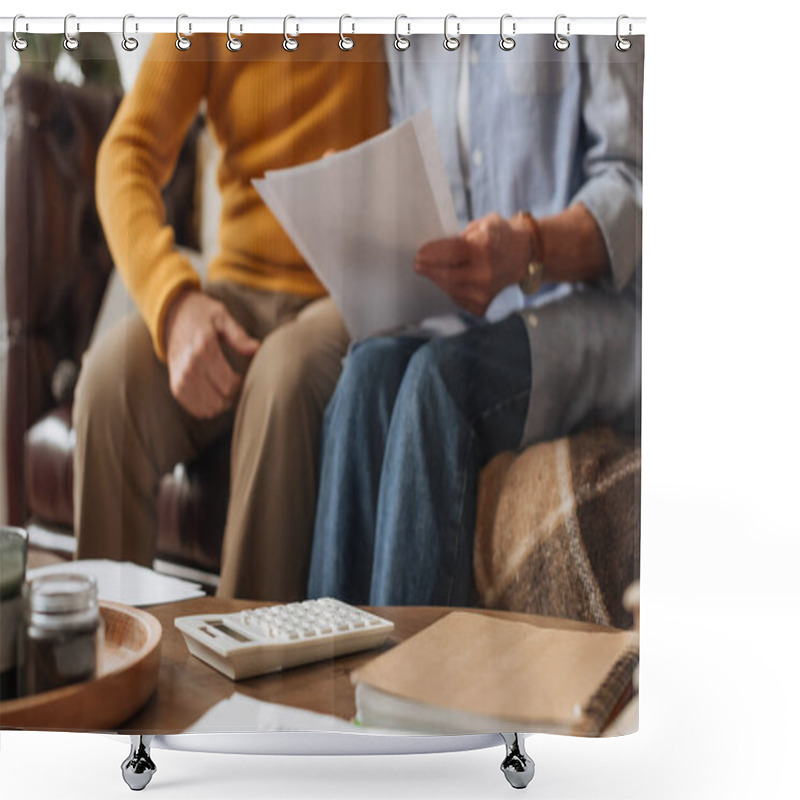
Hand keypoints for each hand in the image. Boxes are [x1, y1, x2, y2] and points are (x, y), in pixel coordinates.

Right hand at [164, 289, 259, 418]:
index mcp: (203, 350)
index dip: (242, 384)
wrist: (171, 316)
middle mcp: (189, 368)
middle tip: (235, 382)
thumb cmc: (201, 315)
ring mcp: (180, 379)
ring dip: (222, 402)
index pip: (229, 384)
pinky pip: (195, 409)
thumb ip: (239, 336)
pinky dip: (208, 406)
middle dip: (233, 394)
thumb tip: (257, 349)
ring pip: (209, 408)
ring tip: (224, 388)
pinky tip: (213, 394)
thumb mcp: (221, 317)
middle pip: (221, 399)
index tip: (242, 374)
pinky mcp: (175, 387)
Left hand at [414, 212, 530, 315]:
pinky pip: (457, 299)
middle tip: (418, 265)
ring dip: (437, 279)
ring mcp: (485, 292)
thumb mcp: (484, 223)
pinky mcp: (482, 305)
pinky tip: (446, 281)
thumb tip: (437, 247)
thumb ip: (462, 234)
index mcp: (486, 248)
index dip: (432, 254)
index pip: (451, 253)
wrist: (521, 256)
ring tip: (429, 271)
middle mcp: (486, 273)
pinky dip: (449, 289)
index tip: (419, 253)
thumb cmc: (499, 236)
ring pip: (450, 289)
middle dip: (429, 270)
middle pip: (447, 275)